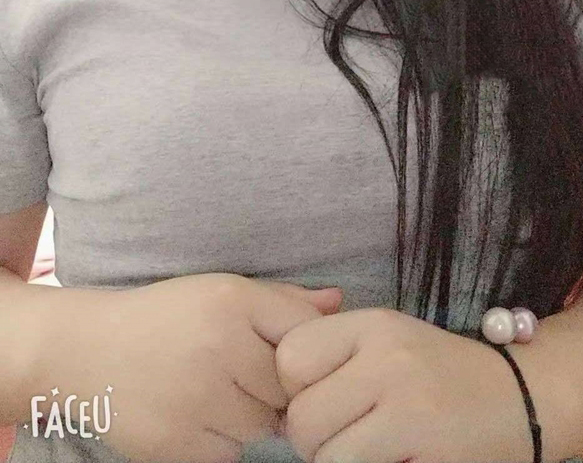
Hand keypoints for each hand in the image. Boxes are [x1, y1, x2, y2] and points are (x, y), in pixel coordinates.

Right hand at [41, 273, 342, 462]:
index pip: (305, 335)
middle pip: (287, 388)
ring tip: (212, 390)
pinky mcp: (177, 445)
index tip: (279, 353)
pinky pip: (230, 454)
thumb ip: (283, 300)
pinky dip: (220, 440)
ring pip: (262, 426)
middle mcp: (218, 347)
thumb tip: (340, 302)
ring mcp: (197, 400)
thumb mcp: (222, 291)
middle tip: (240, 373)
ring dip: (248, 416)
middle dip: (273, 387)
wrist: (86, 349)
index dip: (299, 350)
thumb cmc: (167, 316)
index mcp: (233, 301)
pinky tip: (194, 412)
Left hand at [275, 306, 534, 462]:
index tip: (321, 400)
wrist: (522, 398)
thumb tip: (270, 381)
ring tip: (366, 452)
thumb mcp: (388, 340)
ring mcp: (411, 407)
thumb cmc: (439, 372)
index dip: (294, 389)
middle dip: (312, 440)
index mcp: (374, 324)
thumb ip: (335, 351)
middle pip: (303, 417)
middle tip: (343, 439)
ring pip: (327, 457)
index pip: (291, 357)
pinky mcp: (429, 453)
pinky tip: (393, 461)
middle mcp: (390, 358)